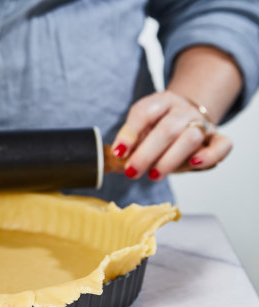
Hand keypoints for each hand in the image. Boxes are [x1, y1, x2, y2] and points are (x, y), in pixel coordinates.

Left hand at [111, 90, 232, 180]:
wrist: (187, 118)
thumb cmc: (158, 128)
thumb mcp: (141, 129)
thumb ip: (131, 142)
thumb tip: (114, 160)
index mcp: (161, 101)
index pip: (144, 112)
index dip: (130, 133)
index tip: (119, 152)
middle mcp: (183, 109)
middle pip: (167, 129)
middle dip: (146, 154)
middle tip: (131, 171)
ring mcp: (202, 122)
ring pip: (191, 137)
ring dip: (170, 160)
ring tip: (154, 175)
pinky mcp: (217, 138)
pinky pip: (222, 145)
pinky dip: (209, 156)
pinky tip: (193, 164)